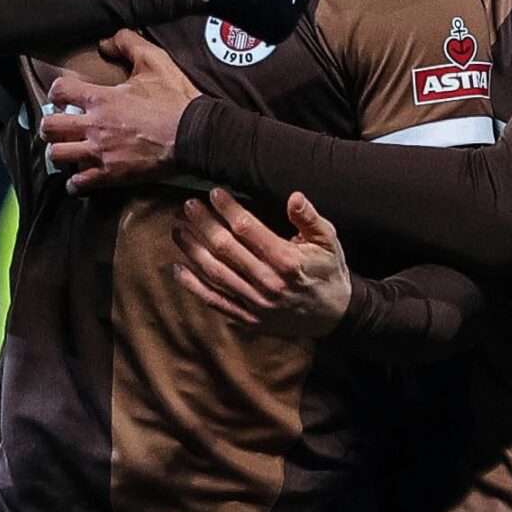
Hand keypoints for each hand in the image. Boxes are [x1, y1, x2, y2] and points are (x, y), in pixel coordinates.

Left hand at [40, 31, 197, 187]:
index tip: (64, 97)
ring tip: (68, 150)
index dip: (57, 92)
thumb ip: (128, 44)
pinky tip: (80, 176)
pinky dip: (74, 182)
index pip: (60, 91)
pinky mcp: (110, 175)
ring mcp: (100, 153)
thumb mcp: (155, 62)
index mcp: (102, 99)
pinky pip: (77, 184)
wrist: (194, 135)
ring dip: (59, 153)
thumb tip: (106, 41)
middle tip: (60, 126)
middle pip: (49, 127)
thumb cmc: (176, 100)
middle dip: (50, 125)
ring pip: (57, 155)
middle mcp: (94, 127)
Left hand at [172, 189, 349, 336]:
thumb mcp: (329, 241)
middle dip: (204, 224)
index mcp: (288, 261)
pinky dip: (194, 286)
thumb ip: (310, 218)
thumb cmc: (328, 271)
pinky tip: (177, 268)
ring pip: (215, 273)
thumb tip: (294, 197)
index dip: (228, 209)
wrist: (334, 316)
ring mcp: (255, 303)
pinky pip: (216, 301)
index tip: (214, 193)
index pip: (249, 230)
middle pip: (226, 249)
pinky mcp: (248, 318)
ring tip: (178, 229)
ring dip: (193, 250)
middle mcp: (268, 282)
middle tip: (188, 206)